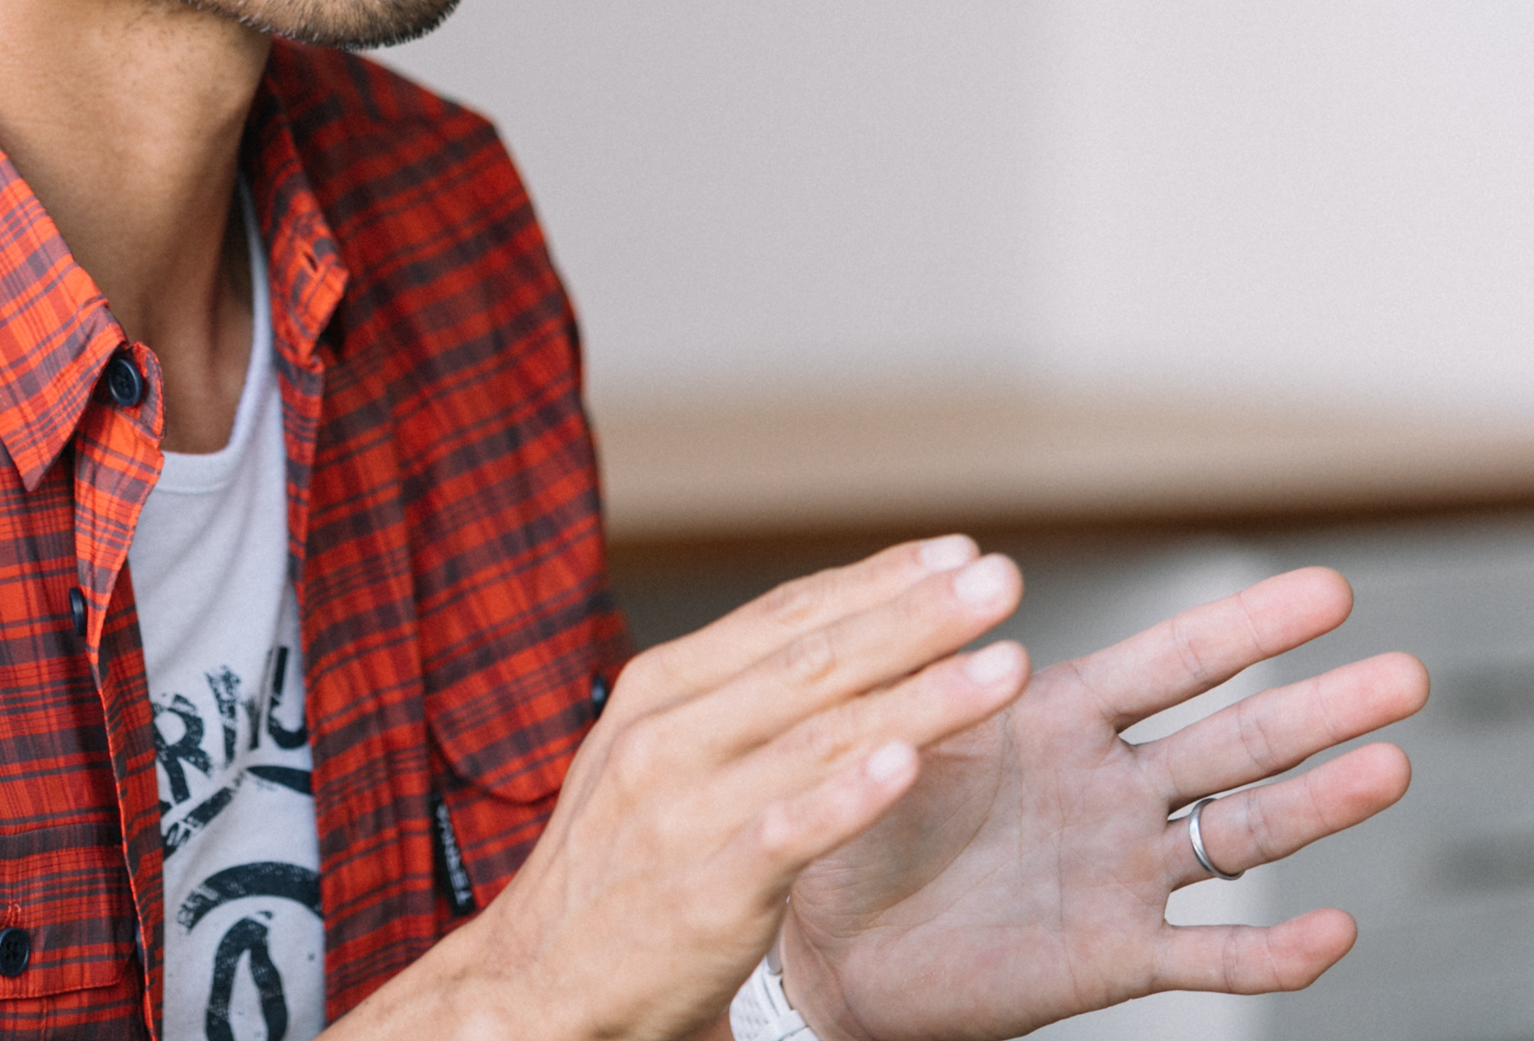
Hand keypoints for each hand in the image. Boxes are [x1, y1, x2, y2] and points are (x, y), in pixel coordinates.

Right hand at [333, 535, 1033, 1040]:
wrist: (533, 984)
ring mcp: (681, 811)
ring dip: (920, 696)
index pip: (782, 616)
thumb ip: (734, 704)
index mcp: (658, 692)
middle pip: (812, 659)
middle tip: (998, 579)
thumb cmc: (610, 870)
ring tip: (1000, 666)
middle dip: (917, 616)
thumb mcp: (655, 759)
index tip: (953, 550)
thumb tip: (837, 645)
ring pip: (817, 736)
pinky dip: (845, 797)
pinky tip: (902, 764)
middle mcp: (667, 736)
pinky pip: (784, 833)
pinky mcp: (701, 892)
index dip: (875, 581)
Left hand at [778, 567, 1430, 1040]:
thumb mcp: (882, 726)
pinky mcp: (1112, 956)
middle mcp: (1107, 790)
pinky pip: (1210, 956)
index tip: (1329, 591)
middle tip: (1406, 673)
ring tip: (1393, 767)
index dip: (1248, 628)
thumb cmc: (840, 818)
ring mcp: (1120, 872)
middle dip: (1320, 708)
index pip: (1171, 662)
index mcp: (1056, 721)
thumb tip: (977, 571)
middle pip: (1235, 741)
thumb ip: (935, 664)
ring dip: (1319, 805)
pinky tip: (1335, 929)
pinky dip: (1274, 951)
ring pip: (1241, 835)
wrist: (816, 941)